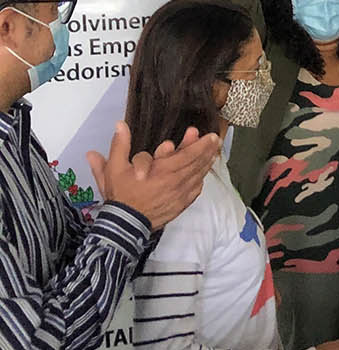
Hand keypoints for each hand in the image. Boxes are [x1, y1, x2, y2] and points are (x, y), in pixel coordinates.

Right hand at [88, 122, 219, 230]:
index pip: (185, 155)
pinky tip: (204, 174)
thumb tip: (121, 125)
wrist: (125, 224)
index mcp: (161, 171)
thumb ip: (120, 145)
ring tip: (214, 152)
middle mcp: (174, 182)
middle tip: (215, 139)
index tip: (205, 135)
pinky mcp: (180, 204)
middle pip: (195, 163)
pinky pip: (195, 190)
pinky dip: (201, 180)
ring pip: (198, 175)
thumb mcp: (114, 168)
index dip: (196, 144)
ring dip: (207, 163)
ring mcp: (179, 194)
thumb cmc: (121, 195)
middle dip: (206, 149)